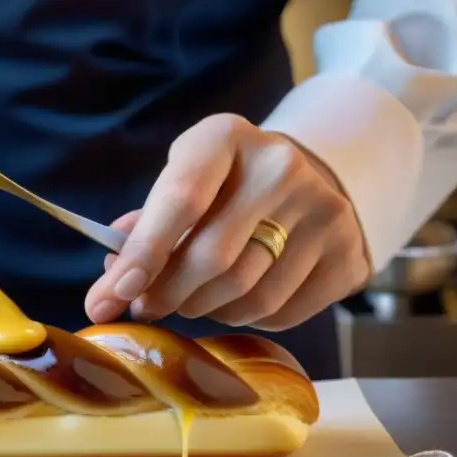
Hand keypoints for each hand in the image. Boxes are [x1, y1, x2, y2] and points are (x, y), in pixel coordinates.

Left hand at [85, 114, 370, 330]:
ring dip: (204, 311)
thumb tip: (111, 282)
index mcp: (226, 138)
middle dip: (167, 296)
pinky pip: (279, 312)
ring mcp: (323, 210)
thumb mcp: (184, 181)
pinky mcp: (347, 253)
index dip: (142, 256)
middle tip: (146, 309)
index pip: (180, 201)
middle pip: (213, 258)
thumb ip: (146, 227)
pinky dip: (243, 318)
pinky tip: (234, 301)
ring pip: (245, 294)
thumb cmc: (226, 187)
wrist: (312, 179)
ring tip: (191, 301)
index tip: (110, 297)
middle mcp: (280, 166)